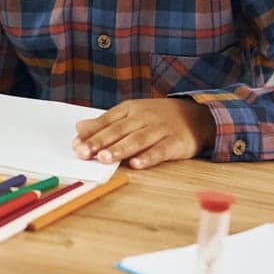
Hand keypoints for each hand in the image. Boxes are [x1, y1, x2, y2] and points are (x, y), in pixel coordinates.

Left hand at [73, 98, 214, 168]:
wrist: (196, 116)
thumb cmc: (157, 117)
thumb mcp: (131, 114)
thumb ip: (105, 122)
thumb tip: (79, 128)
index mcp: (130, 109)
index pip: (107, 121)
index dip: (91, 134)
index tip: (76, 146)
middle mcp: (144, 117)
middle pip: (119, 130)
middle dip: (101, 142)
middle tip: (85, 153)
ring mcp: (160, 129)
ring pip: (137, 139)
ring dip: (120, 149)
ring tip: (105, 158)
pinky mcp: (175, 142)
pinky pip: (160, 150)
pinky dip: (148, 157)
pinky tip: (136, 164)